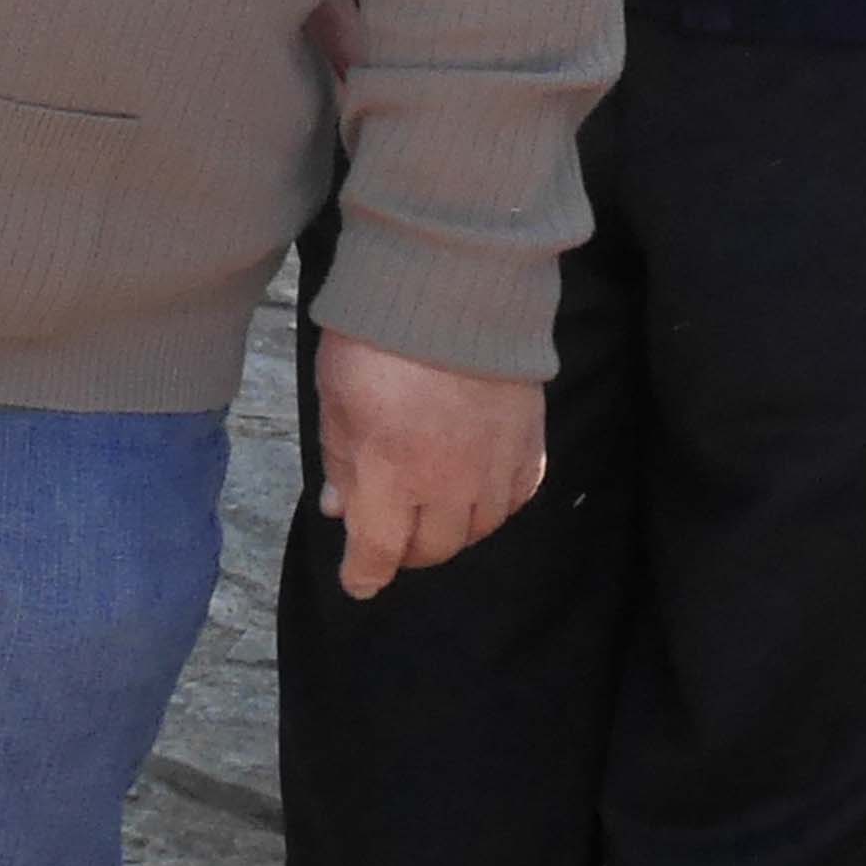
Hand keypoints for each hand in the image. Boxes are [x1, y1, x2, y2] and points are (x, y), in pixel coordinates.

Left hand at [313, 330, 546, 598]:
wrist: (452, 284)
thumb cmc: (376, 338)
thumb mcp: (335, 400)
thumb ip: (340, 460)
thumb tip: (340, 507)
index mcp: (389, 474)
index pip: (378, 551)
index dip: (364, 573)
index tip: (358, 580)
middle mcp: (447, 484)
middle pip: (433, 549)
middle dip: (406, 551)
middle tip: (392, 535)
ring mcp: (494, 466)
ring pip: (479, 529)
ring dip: (452, 530)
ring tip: (433, 512)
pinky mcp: (530, 442)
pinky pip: (518, 495)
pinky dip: (497, 504)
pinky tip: (480, 492)